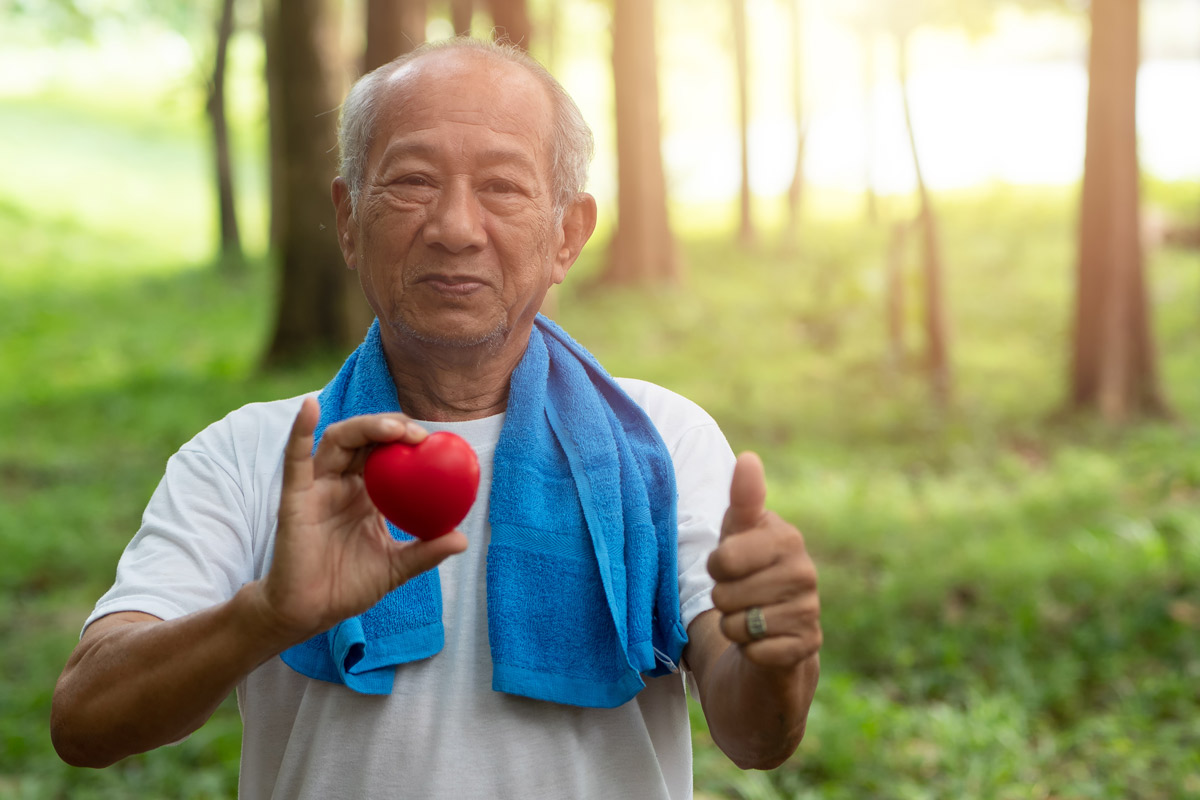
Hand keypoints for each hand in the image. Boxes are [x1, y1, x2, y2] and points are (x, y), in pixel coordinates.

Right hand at [256, 397, 467, 641]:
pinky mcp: (294, 496)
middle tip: (419, 435)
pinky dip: (300, 429)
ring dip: (366, 426)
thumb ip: (426, 552)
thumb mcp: (396, 567)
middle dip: (393, 426)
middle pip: (366, 438)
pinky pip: (295, 459)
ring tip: (394, 429)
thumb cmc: (349, 587)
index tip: (437, 442)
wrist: (310, 612)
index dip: (409, 439)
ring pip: (339, 440)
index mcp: (367, 493)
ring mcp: (317, 486)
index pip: (389, 453)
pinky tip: (310, 406)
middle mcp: (343, 482)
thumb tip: (463, 539)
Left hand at [706, 452, 820, 670]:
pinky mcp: (807, 647)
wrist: (771, 629)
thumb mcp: (739, 533)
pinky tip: (764, 640)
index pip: (724, 559)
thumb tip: (748, 458)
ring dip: (733, 626)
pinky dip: (749, 650)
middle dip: (723, 599)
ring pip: (738, 625)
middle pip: (726, 595)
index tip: (728, 565)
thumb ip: (743, 499)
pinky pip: (754, 651)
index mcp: (787, 538)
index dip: (716, 567)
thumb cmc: (748, 572)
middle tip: (741, 595)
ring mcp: (810, 611)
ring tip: (750, 616)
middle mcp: (806, 572)